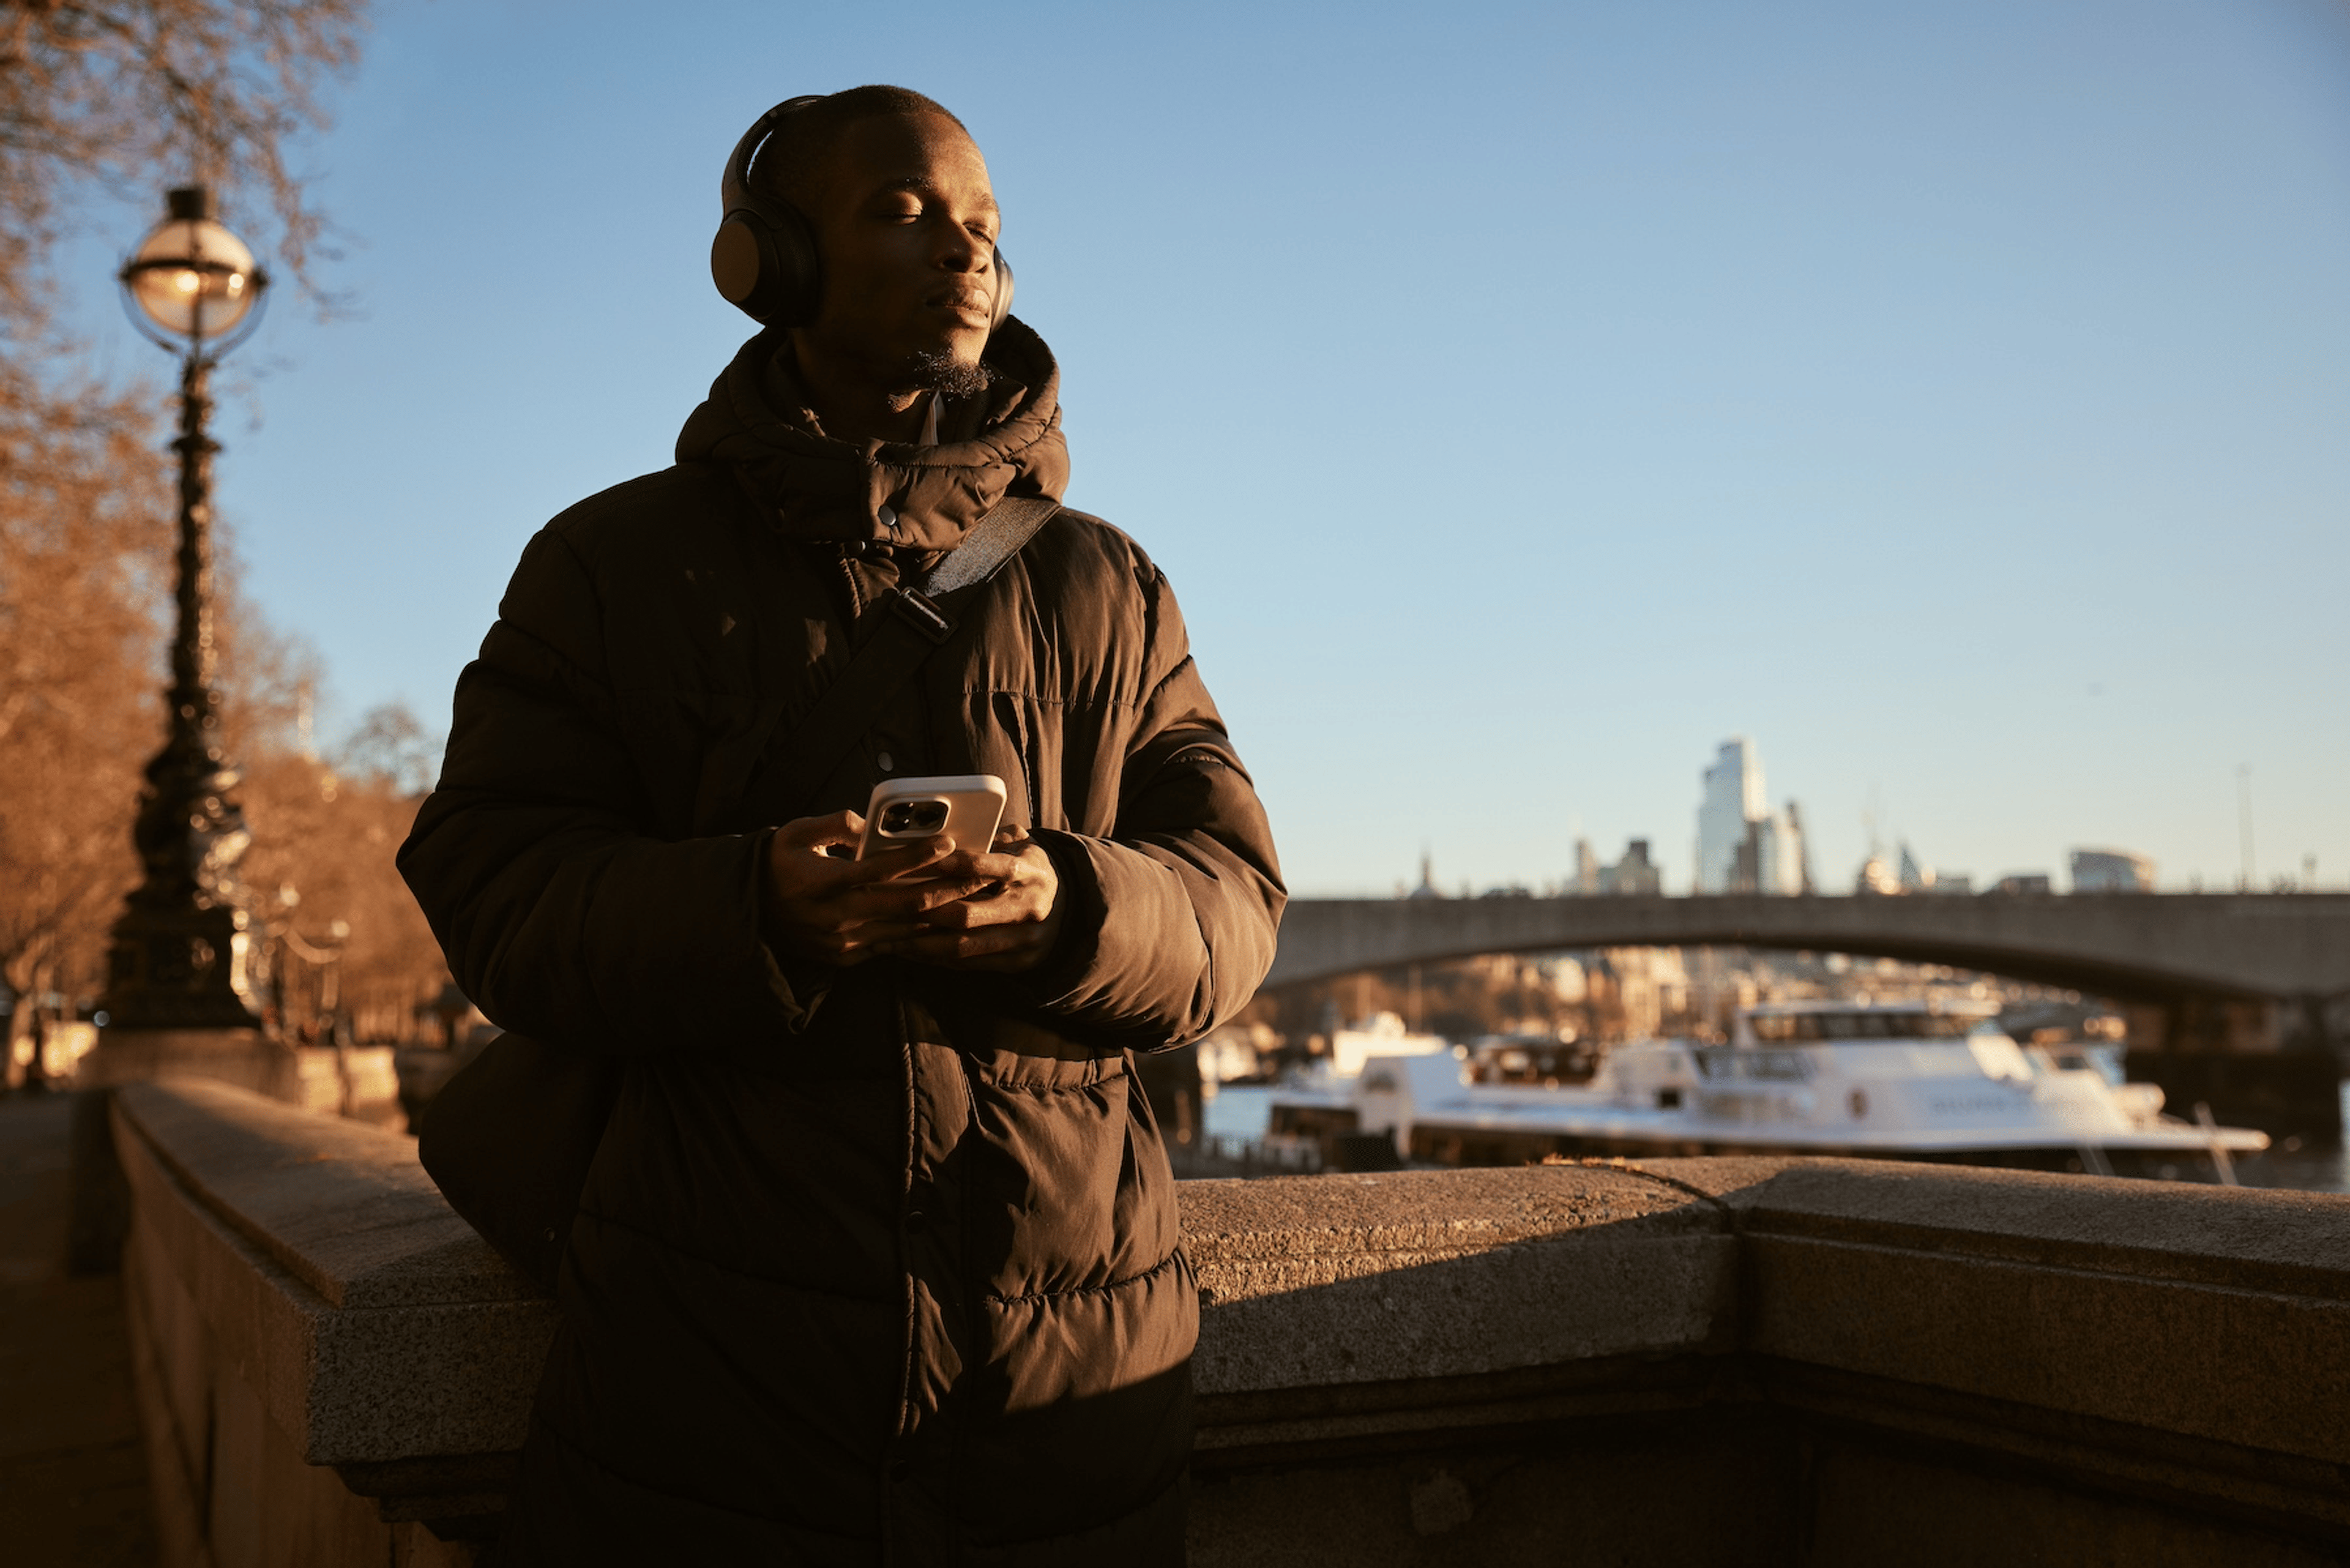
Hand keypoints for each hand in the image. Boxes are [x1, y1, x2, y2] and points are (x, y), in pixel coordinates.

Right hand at [762, 811, 1012, 966]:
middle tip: (981, 873)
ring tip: (974, 897)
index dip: (918, 855)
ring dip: (943, 914)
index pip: (880, 868)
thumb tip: (867, 821)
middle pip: (905, 903)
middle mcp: (837, 915)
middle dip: (948, 888)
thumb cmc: (778, 865)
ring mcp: (844, 941)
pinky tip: (946, 921)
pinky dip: (920, 934)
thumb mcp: (795, 834)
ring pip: (906, 930)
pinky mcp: (847, 957)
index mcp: (824, 882)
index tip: (948, 842)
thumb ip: (833, 824)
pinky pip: (892, 946)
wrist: (750, 914)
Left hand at [876, 830, 1064, 972]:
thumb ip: (993, 836)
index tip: (926, 861)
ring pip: (965, 945)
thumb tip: (955, 826)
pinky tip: (915, 952)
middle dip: (927, 912)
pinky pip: (972, 963)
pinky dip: (940, 959)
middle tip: (894, 907)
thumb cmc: (1030, 871)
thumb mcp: (1023, 846)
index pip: (991, 867)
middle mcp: (1029, 906)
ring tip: (894, 938)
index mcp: (1030, 871)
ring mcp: (1024, 939)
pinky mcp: (1018, 962)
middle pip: (969, 913)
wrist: (1070, 910)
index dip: (957, 865)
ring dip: (925, 944)